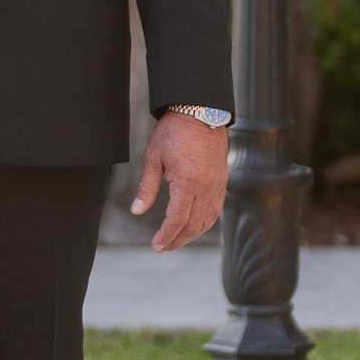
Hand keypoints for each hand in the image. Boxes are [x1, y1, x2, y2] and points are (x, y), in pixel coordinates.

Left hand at [135, 111, 226, 252]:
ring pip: (207, 220)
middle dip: (177, 240)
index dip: (166, 236)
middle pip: (193, 225)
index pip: (177, 220)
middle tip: (162, 248)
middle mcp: (206, 188)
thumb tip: (137, 211)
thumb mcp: (153, 158)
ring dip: (192, 234)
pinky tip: (195, 225)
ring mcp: (217, 185)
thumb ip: (146, 187)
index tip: (155, 246)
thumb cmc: (174, 132)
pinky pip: (216, 209)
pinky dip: (205, 222)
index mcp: (188, 184)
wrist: (200, 111)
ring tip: (176, 241)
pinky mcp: (222, 180)